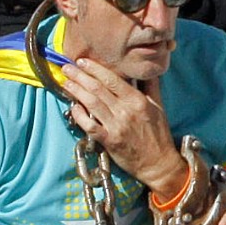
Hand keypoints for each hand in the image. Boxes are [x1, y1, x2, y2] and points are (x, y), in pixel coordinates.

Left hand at [58, 56, 183, 191]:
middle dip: (80, 76)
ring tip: (66, 82)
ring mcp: (116, 126)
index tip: (83, 61)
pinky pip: (89, 125)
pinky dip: (79, 115)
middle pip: (98, 89)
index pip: (113, 79)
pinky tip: (73, 107)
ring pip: (91, 104)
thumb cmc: (158, 134)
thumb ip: (151, 87)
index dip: (95, 69)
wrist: (158, 162)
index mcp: (137, 100)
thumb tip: (148, 70)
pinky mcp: (109, 141)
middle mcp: (126, 111)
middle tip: (67, 68)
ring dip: (76, 91)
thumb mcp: (159, 107)